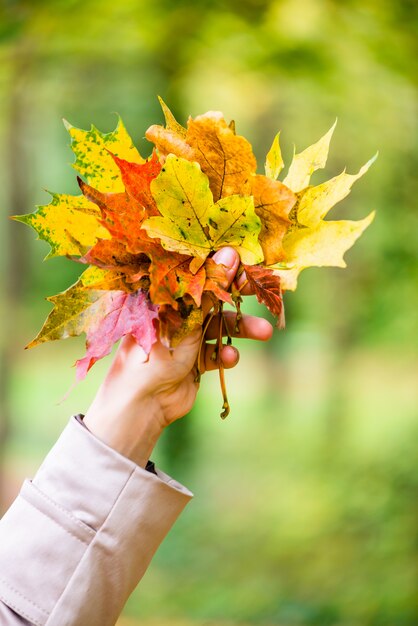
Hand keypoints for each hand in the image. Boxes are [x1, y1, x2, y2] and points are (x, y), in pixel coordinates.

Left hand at [84, 247, 272, 466]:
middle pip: (211, 300)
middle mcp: (173, 315)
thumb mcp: (185, 321)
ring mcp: (183, 339)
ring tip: (264, 333)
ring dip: (240, 330)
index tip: (246, 264)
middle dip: (237, 299)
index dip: (221, 269)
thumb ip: (209, 290)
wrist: (141, 406)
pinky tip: (230, 359)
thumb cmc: (153, 356)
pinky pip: (215, 352)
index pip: (195, 276)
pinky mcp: (193, 362)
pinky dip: (225, 354)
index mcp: (162, 299)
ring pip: (218, 327)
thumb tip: (231, 254)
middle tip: (261, 292)